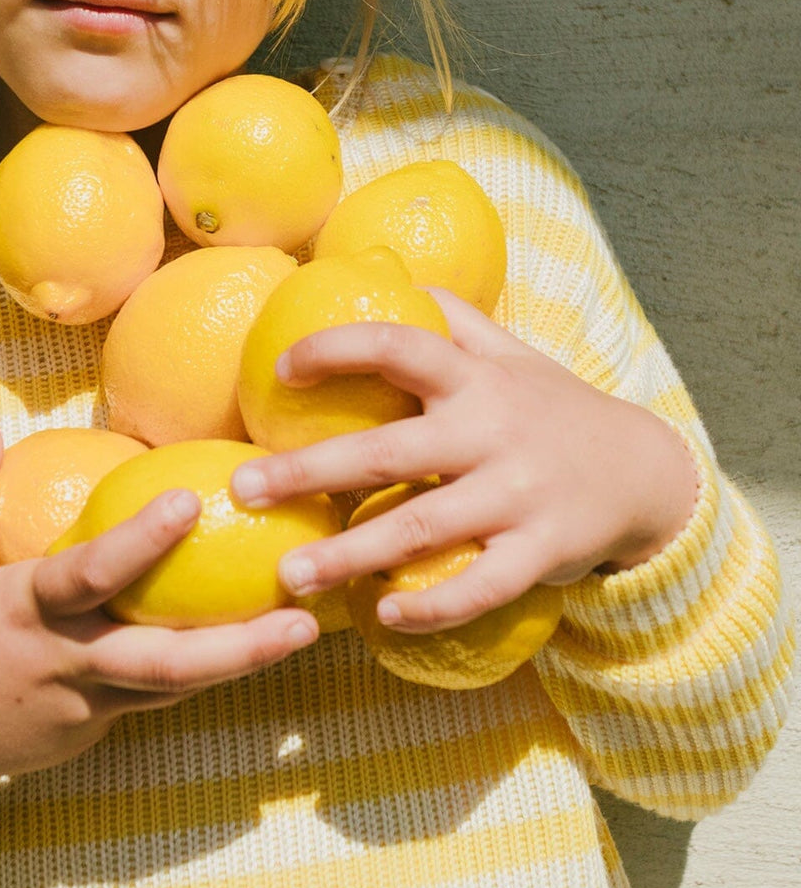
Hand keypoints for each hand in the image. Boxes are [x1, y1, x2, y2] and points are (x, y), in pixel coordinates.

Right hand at [0, 424, 318, 801]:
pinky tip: (243, 644)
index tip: (190, 501)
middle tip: (303, 613)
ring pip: (173, 686)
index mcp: (22, 609)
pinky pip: (150, 699)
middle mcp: (63, 662)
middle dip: (238, 644)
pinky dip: (194, 672)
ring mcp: (82, 707)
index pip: (90, 574)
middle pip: (163, 661)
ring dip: (239, 661)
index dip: (140, 541)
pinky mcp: (89, 734)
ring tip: (301, 628)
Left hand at [229, 289, 697, 634]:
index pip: (400, 346)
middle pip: (387, 453)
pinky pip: (480, 587)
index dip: (338, 349)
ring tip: (288, 574)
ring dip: (349, 555)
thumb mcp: (511, 352)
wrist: (645, 473)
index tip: (282, 367)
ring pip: (421, 529)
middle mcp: (491, 433)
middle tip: (241, 488)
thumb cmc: (552, 408)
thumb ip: (451, 318)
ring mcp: (517, 497)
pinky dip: (432, 605)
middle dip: (308, 471)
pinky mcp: (541, 553)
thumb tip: (381, 273)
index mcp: (475, 379)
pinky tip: (383, 613)